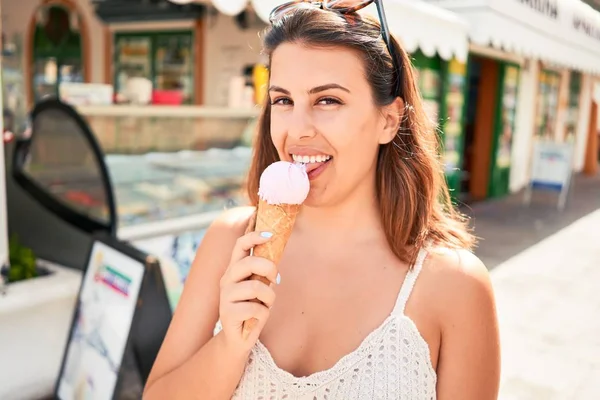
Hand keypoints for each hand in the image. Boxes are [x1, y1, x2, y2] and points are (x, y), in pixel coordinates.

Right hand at [218, 231, 277, 352]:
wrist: (239, 339)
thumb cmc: (252, 309)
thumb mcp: (259, 287)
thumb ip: (263, 273)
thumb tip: (276, 255)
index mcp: (234, 269)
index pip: (240, 245)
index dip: (254, 236)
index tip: (271, 234)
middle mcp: (227, 279)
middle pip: (249, 262)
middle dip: (269, 268)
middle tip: (275, 280)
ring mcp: (225, 296)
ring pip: (256, 287)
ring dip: (269, 297)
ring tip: (266, 305)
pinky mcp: (228, 313)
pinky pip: (256, 308)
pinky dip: (263, 314)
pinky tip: (258, 318)